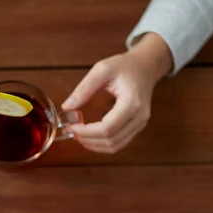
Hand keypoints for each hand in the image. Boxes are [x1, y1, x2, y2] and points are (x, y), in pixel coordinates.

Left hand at [62, 33, 172, 153]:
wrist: (145, 67)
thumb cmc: (125, 66)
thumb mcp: (102, 69)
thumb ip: (84, 88)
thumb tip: (66, 107)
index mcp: (132, 102)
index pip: (108, 127)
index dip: (87, 131)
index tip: (71, 126)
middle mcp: (139, 117)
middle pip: (111, 140)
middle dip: (87, 139)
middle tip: (71, 131)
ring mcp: (140, 124)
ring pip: (115, 146)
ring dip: (94, 145)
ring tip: (78, 135)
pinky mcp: (137, 127)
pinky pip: (119, 143)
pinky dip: (102, 144)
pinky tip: (89, 137)